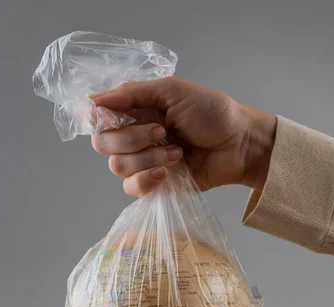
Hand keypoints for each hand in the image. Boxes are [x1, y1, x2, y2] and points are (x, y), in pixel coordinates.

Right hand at [90, 77, 276, 195]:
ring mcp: (142, 162)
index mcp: (135, 110)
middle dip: (131, 138)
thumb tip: (93, 98)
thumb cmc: (212, 112)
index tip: (112, 117)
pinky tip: (168, 171)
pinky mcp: (154, 185)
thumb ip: (132, 93)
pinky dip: (148, 179)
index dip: (98, 119)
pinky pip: (132, 188)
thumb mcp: (173, 91)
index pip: (97, 117)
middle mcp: (133, 136)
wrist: (239, 144)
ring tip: (178, 152)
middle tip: (163, 132)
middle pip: (102, 143)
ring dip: (149, 157)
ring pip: (118, 166)